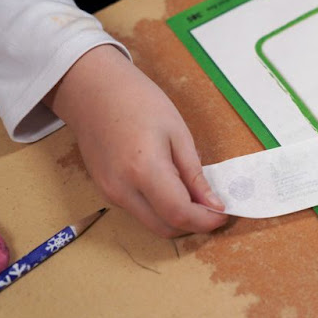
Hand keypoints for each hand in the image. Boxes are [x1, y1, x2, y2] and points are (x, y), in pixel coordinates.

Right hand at [44, 45, 227, 237]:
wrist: (93, 90)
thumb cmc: (140, 102)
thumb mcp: (177, 133)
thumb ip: (194, 174)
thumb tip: (213, 205)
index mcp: (144, 170)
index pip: (179, 213)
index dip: (206, 220)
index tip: (224, 214)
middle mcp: (122, 190)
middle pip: (165, 228)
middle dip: (193, 224)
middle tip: (213, 206)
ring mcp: (109, 193)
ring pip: (151, 223)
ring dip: (176, 218)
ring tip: (194, 194)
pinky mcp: (105, 191)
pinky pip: (138, 211)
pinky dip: (159, 208)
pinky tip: (171, 187)